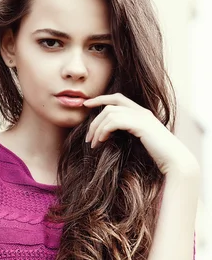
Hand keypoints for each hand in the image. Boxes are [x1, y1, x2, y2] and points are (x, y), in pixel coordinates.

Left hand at [83, 93, 199, 175]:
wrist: (174, 161)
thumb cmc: (157, 156)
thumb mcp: (139, 141)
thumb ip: (127, 133)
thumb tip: (108, 136)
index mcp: (141, 113)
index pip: (117, 98)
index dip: (100, 99)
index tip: (86, 105)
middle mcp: (141, 111)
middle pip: (110, 106)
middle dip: (94, 121)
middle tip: (87, 138)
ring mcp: (142, 117)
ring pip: (110, 113)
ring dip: (97, 129)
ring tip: (92, 144)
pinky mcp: (140, 125)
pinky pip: (114, 121)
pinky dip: (104, 130)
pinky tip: (101, 141)